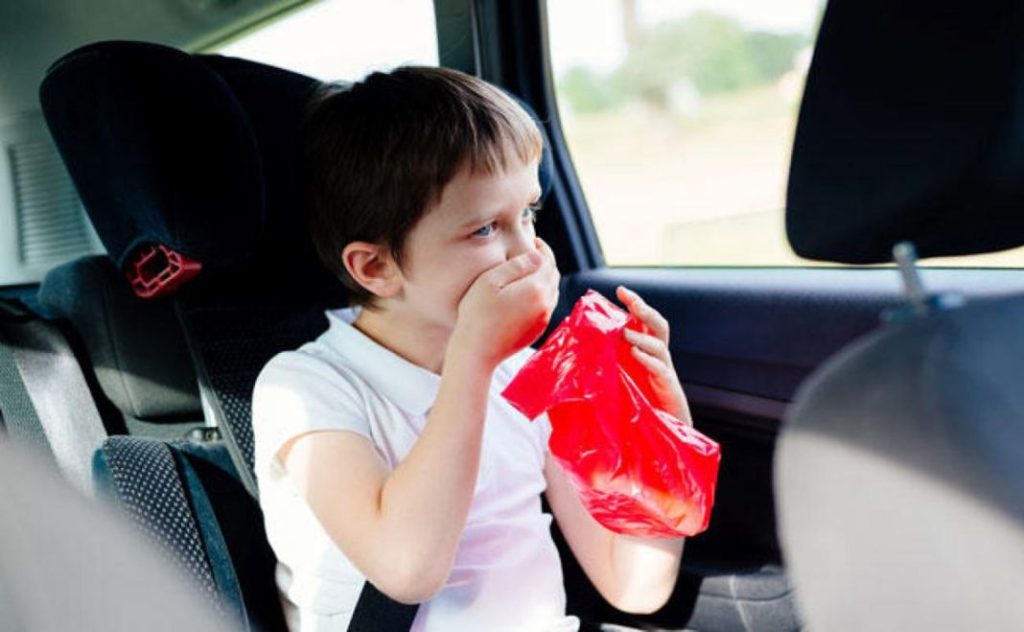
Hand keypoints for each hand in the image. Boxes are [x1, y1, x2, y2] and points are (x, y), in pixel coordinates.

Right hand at [452, 238, 559, 367]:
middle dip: (546, 262)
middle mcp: (545, 304)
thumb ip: (516, 266)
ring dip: (545, 278)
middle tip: (532, 253)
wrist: (477, 352)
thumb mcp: (490, 281)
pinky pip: (547, 306)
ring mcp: (543, 319)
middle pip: (553, 275)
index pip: (548, 261)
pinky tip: (527, 292)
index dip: (543, 248)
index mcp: (536, 288)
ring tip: (530, 271)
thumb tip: (537, 256)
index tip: (534, 241)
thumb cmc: (478, 314)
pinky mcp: (538, 330)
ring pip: (552, 291)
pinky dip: (542, 294)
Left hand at [616, 286, 691, 424]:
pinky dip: (648, 360)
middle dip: (645, 310)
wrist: (660, 432)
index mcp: (646, 352)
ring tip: (624, 333)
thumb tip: (578, 348)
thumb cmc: (637, 406)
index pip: (644, 322)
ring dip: (641, 337)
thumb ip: (605, 363)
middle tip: (631, 301)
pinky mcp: (668, 388)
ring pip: (659, 345)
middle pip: (659, 326)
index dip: (636, 304)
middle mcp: (658, 358)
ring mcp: (665, 371)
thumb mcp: (618, 378)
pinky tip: (635, 355)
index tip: (620, 290)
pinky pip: (661, 369)